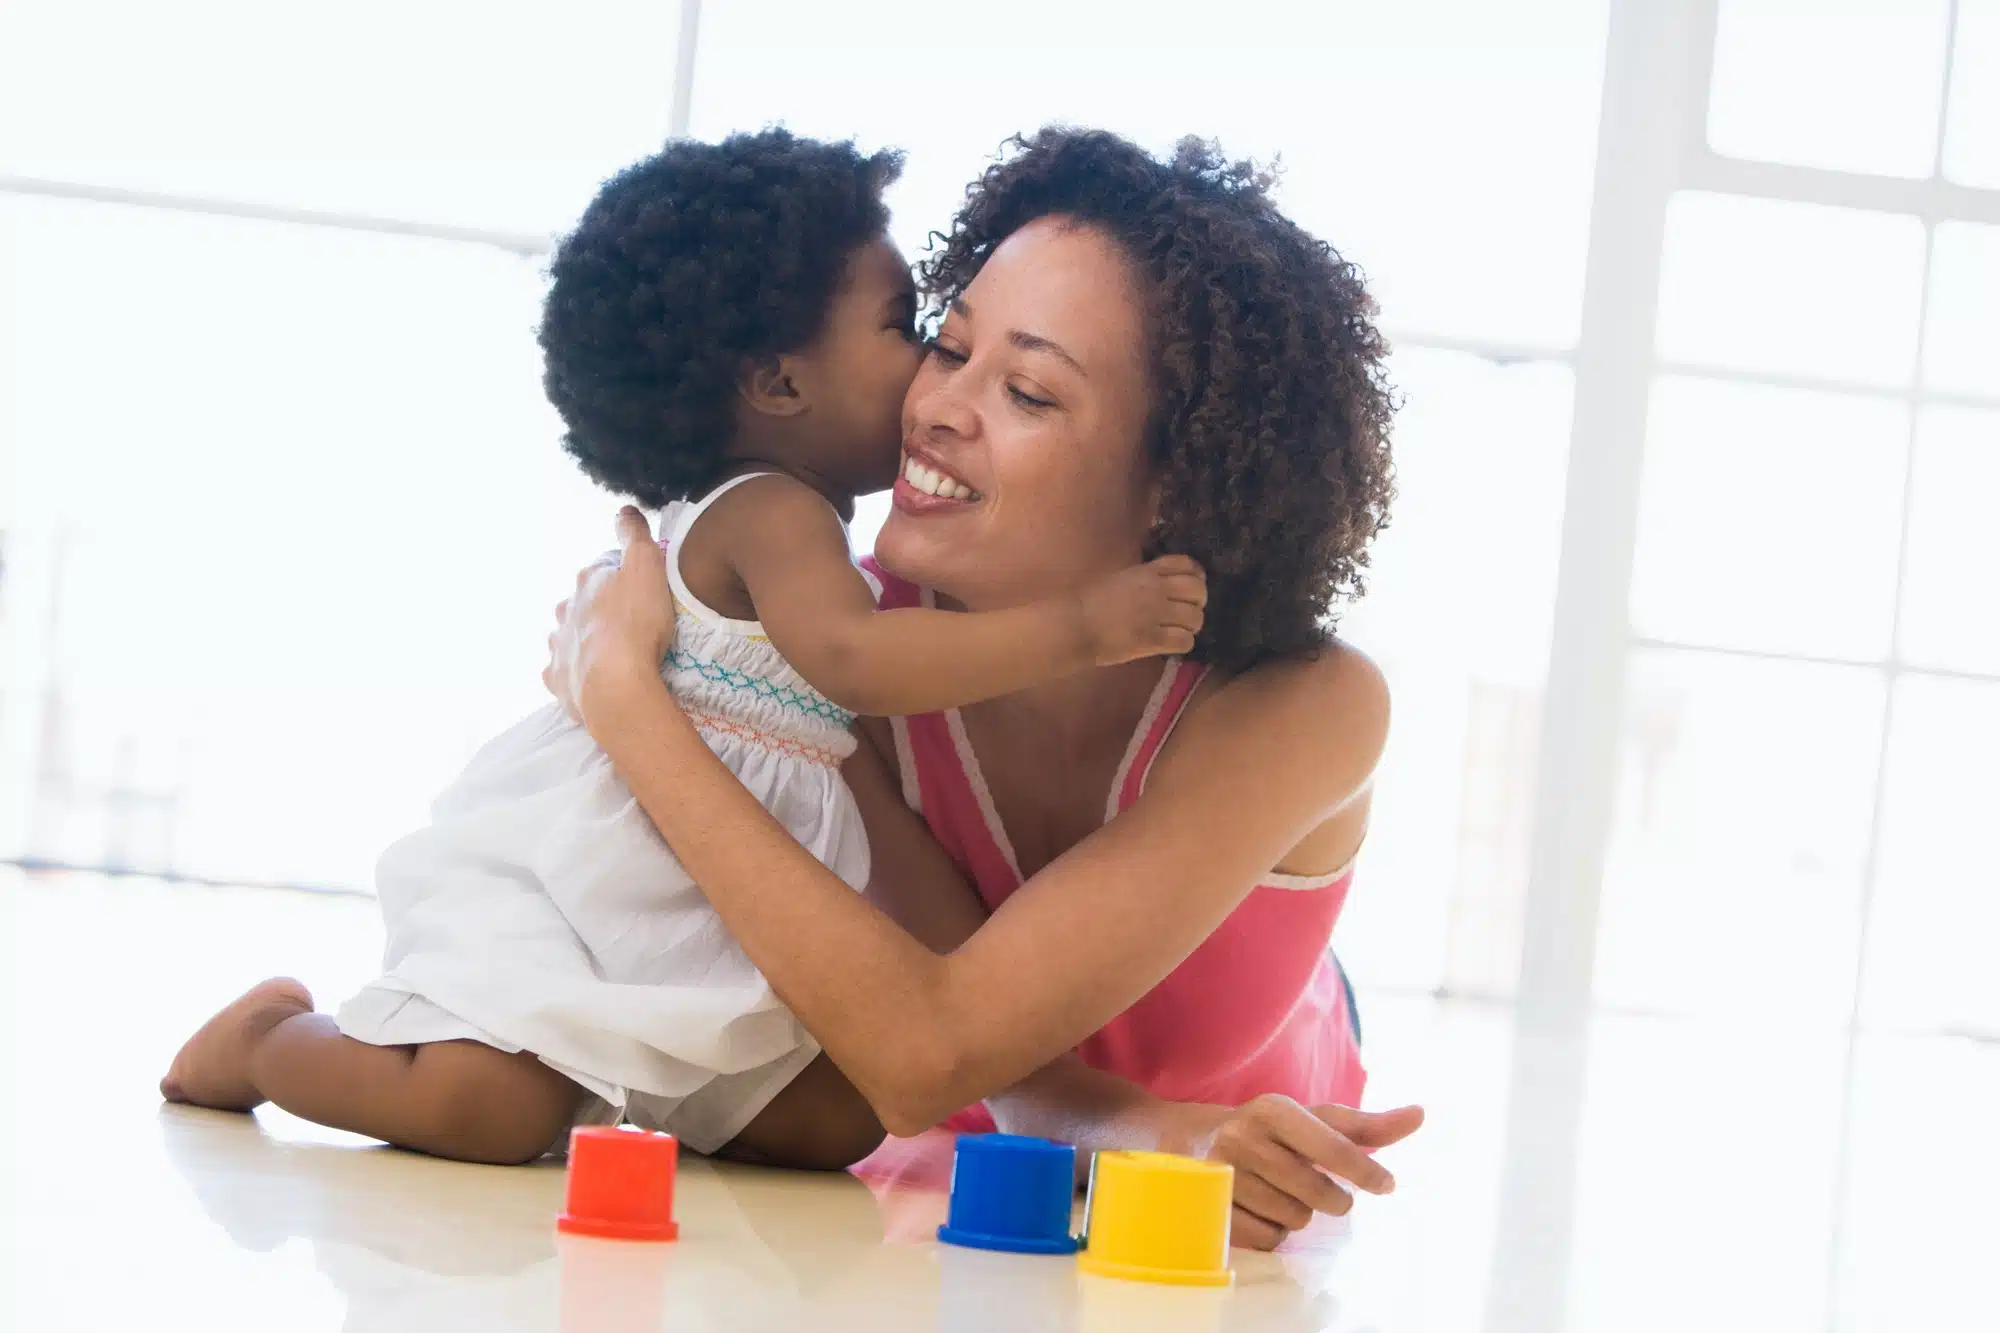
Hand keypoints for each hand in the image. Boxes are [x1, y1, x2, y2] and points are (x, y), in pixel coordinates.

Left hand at [544, 506, 676, 726]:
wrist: (616, 685)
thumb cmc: (636, 622)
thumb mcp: (646, 566)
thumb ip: (635, 535)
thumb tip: (623, 510)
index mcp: (586, 582)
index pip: (602, 571)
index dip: (622, 579)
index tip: (642, 591)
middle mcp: (565, 610)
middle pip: (582, 604)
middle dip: (599, 610)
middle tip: (629, 625)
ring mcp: (558, 647)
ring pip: (569, 637)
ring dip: (586, 640)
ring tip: (613, 655)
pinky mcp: (557, 681)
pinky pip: (564, 672)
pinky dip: (576, 672)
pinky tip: (593, 679)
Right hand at [1077, 555, 1207, 664]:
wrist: (1074, 625)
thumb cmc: (1089, 601)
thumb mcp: (1119, 578)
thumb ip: (1142, 579)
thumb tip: (1160, 583)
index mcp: (1147, 572)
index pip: (1186, 565)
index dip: (1197, 576)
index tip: (1193, 587)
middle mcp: (1156, 589)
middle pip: (1198, 590)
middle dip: (1198, 602)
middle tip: (1188, 613)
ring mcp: (1155, 614)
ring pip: (1195, 618)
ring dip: (1192, 626)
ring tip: (1180, 631)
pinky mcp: (1152, 639)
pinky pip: (1184, 641)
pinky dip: (1183, 644)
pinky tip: (1173, 645)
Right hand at [1190, 1095, 1424, 1250]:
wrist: (1187, 1140)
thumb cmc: (1268, 1132)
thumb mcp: (1311, 1120)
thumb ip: (1365, 1124)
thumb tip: (1420, 1114)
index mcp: (1274, 1109)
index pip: (1333, 1146)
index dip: (1366, 1170)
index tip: (1387, 1185)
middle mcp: (1243, 1136)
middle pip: (1318, 1193)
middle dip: (1330, 1199)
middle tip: (1319, 1190)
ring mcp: (1222, 1174)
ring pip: (1294, 1219)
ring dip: (1296, 1214)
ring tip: (1277, 1193)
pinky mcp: (1210, 1208)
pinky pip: (1268, 1239)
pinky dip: (1273, 1232)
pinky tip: (1259, 1210)